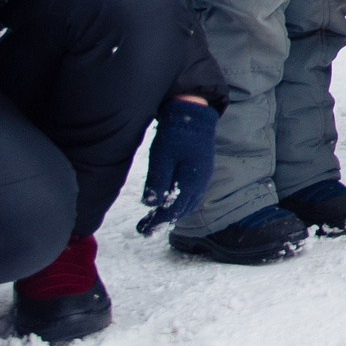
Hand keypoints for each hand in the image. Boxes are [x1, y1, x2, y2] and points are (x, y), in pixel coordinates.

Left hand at [135, 97, 218, 235]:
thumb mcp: (161, 157)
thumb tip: (151, 205)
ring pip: (188, 203)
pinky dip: (179, 203)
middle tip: (144, 228)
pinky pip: (191, 195)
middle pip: (182, 210)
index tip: (142, 230)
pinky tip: (169, 201)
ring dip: (172, 213)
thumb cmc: (175, 135)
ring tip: (155, 218)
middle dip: (164, 220)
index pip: (174, 210)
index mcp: (191, 181)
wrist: (193, 115)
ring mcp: (202, 177)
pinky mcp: (200, 171)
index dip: (157, 222)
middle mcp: (200, 183)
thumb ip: (158, 181)